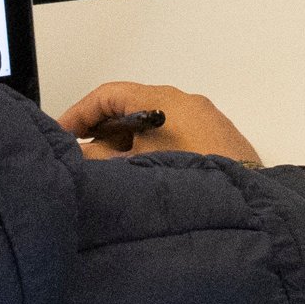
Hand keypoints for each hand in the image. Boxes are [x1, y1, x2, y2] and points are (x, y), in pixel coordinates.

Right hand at [65, 82, 260, 165]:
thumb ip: (97, 160)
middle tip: (82, 162)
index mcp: (163, 100)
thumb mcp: (130, 170)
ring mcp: (205, 123)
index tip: (62, 133)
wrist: (243, 208)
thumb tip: (77, 156)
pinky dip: (151, 154)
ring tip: (111, 177)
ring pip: (153, 129)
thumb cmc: (189, 183)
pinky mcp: (217, 143)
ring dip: (127, 149)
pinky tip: (143, 181)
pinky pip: (175, 140)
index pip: (109, 95)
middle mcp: (186, 104)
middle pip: (130, 110)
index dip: (79, 113)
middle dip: (102, 136)